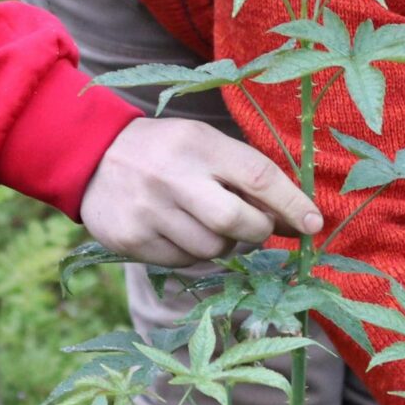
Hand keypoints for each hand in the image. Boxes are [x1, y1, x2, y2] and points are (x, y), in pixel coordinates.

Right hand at [78, 117, 322, 265]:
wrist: (91, 155)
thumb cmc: (166, 150)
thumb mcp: (203, 143)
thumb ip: (244, 174)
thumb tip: (293, 217)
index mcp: (200, 145)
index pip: (259, 176)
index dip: (292, 204)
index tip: (312, 224)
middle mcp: (174, 177)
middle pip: (238, 222)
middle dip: (259, 231)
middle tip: (258, 227)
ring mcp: (150, 211)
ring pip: (212, 249)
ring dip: (224, 244)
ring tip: (208, 223)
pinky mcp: (131, 239)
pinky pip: (182, 262)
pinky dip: (192, 253)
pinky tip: (179, 231)